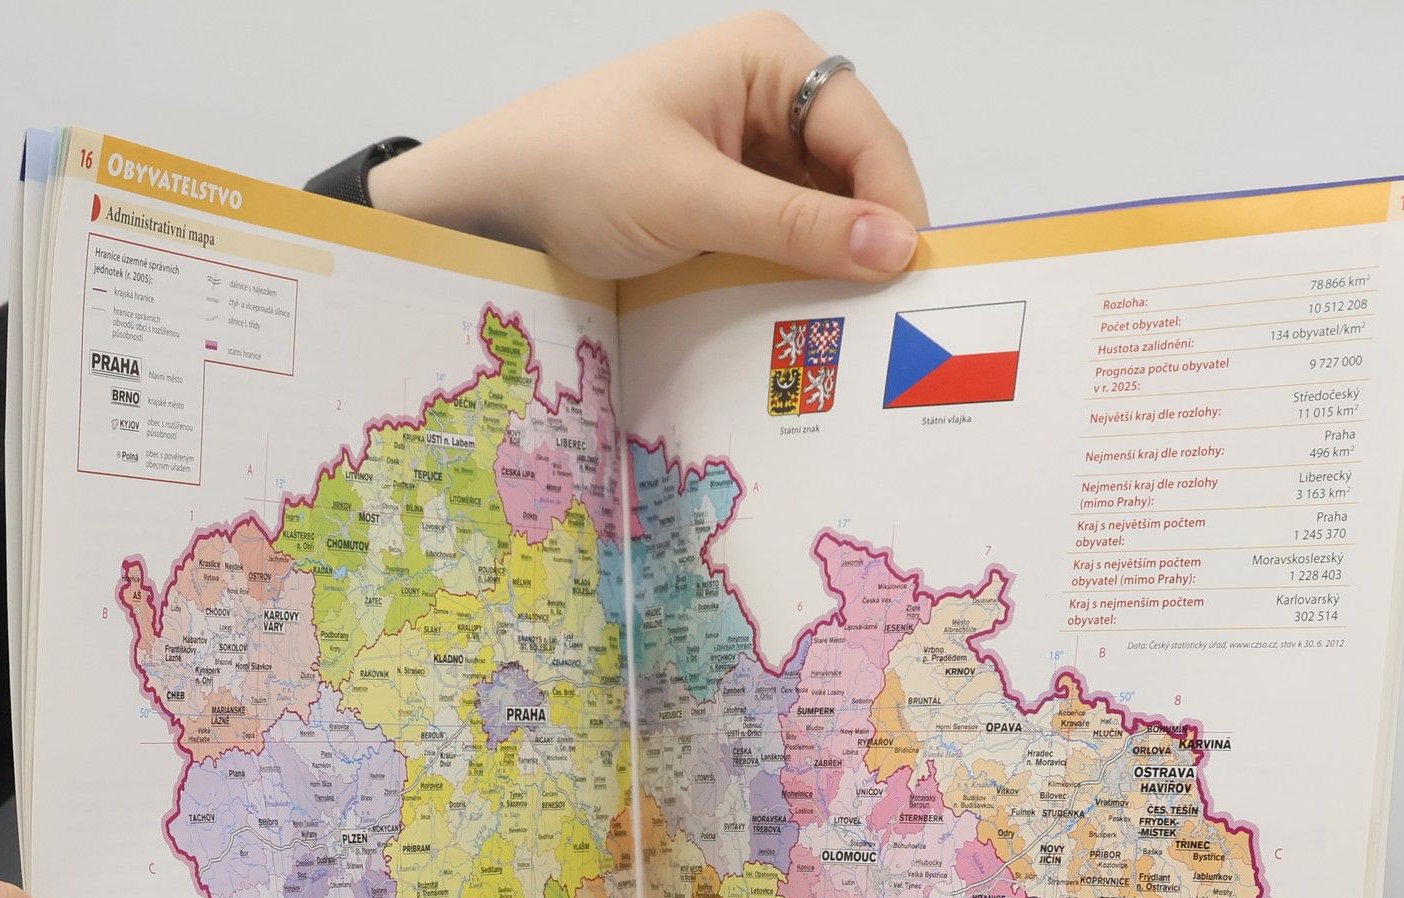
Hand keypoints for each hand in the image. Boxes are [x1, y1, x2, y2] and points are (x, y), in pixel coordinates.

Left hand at [369, 11, 927, 281]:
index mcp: (772, 62)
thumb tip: (894, 248)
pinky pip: (789, 241)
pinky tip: (801, 318)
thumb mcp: (693, 199)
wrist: (497, 201)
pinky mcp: (733, 202)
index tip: (905, 281)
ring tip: (846, 329)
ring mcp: (754, 153)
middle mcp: (773, 99)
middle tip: (883, 319)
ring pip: (828, 217)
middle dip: (869, 242)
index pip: (868, 135)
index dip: (895, 206)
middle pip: (857, 177)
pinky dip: (798, 278)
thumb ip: (796, 226)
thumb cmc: (577, 169)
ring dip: (834, 269)